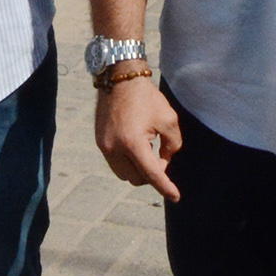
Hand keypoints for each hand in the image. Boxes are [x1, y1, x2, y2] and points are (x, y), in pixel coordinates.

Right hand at [94, 75, 184, 200]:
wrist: (120, 78)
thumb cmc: (147, 97)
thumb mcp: (169, 120)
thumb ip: (171, 146)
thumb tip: (163, 164)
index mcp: (133, 143)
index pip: (152, 174)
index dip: (165, 187)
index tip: (175, 197)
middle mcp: (115, 148)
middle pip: (136, 179)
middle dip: (151, 175)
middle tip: (161, 159)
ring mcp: (104, 146)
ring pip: (124, 174)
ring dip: (138, 170)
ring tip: (148, 152)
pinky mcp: (99, 141)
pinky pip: (115, 163)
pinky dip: (127, 161)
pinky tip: (137, 146)